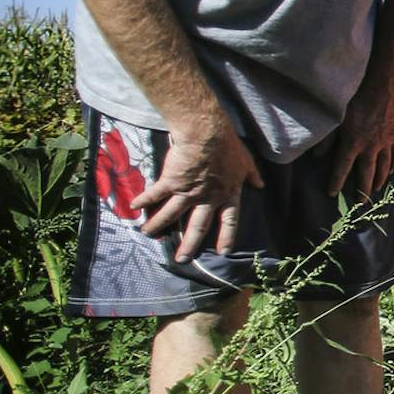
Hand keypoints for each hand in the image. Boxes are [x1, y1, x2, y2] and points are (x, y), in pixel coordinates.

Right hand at [133, 115, 262, 261]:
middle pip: (198, 226)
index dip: (227, 236)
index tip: (224, 252)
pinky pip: (155, 194)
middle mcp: (208, 198)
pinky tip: (133, 207)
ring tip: (148, 234)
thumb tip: (260, 185)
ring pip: (171, 214)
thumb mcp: (247, 162)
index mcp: (228, 194)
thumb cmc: (229, 146)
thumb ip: (252, 175)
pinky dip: (143, 200)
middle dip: (190, 244)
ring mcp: (188, 191)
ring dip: (158, 225)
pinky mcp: (171, 182)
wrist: (207, 134)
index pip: (230, 220)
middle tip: (182, 259)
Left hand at [329, 77, 393, 198]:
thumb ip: (327, 138)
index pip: (342, 168)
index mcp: (352, 143)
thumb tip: (317, 154)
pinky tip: (390, 173)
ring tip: (375, 191)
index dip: (336, 182)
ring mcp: (384, 143)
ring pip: (382, 168)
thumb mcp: (336, 118)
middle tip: (360, 203)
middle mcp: (370, 148)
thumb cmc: (355, 100)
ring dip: (378, 181)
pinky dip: (392, 166)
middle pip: (365, 174)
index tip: (332, 194)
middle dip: (361, 190)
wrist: (381, 89)